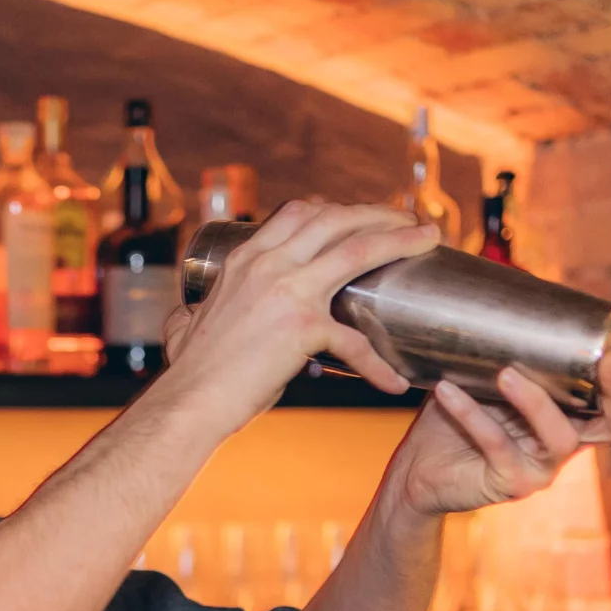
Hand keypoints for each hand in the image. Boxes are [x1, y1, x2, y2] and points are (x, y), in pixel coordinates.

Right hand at [156, 200, 440, 435]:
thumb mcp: (182, 327)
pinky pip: (353, 342)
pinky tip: (394, 383)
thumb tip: (182, 318)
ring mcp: (286, 291)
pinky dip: (377, 364)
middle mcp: (267, 264)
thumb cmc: (187, 373)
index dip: (335, 209)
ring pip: (357, 250)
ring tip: (429, 240)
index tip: (357, 217)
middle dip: (377, 212)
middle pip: (334, 218)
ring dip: (400, 240)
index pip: (298, 213)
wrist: (188, 402)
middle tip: (407, 219)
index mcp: (244, 259)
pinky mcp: (301, 327)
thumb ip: (187, 315)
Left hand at [391, 351, 610, 516]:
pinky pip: (497, 446)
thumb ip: (510, 345)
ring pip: (559, 437)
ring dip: (536, 401)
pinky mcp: (509, 483)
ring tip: (505, 372)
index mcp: (573, 416)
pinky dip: (471, 415)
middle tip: (609, 361)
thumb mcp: (488, 374)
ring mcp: (541, 468)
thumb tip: (516, 286)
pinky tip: (447, 391)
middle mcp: (566, 444)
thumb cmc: (458, 415)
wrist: (419, 468)